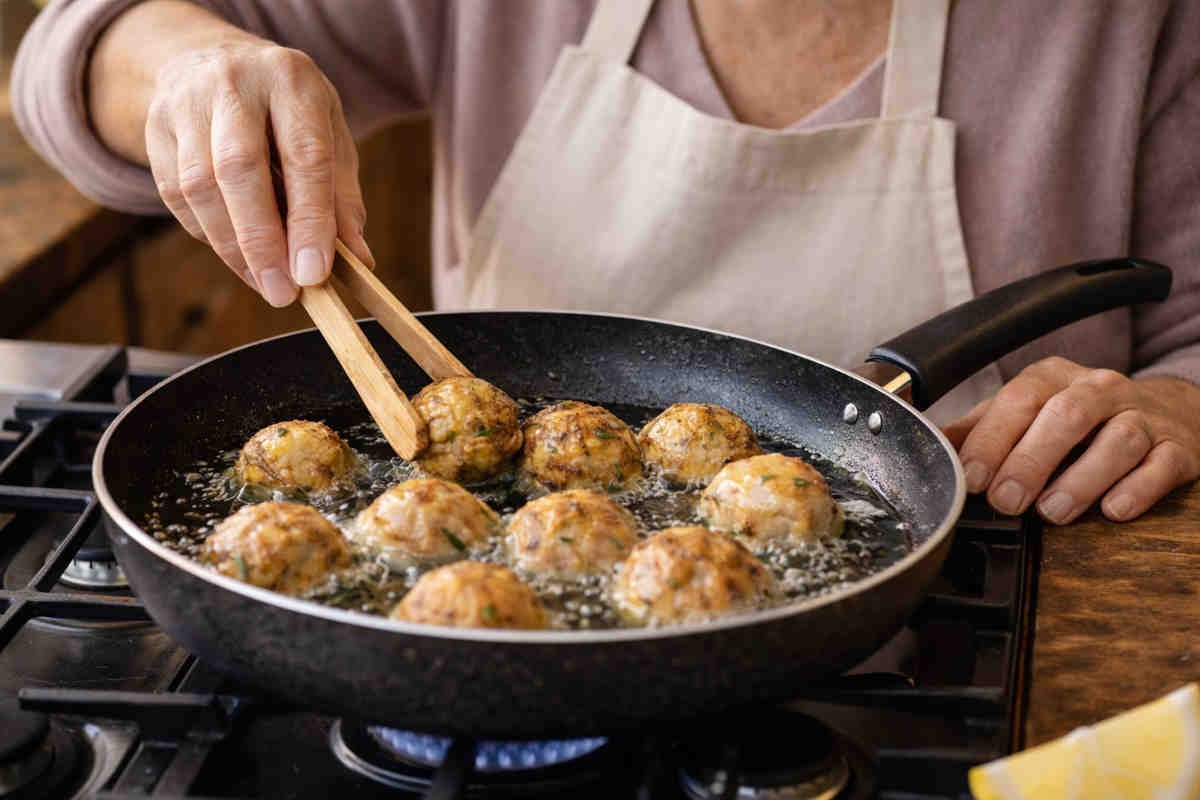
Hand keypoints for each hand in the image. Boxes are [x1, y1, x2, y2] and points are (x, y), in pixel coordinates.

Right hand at [145, 38, 373, 304]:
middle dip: (262, 240)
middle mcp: (234, 83)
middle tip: (282, 292)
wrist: (211, 59)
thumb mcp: (328, 135)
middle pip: (239, 168)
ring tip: (264, 283)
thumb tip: (359, 260)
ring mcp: (186, 102)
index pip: (304, 156)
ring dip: (232, 247)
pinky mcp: (156, 129)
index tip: (314, 274)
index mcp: (291, 79)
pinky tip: (237, 256)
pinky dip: (209, 235)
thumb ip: (342, 197)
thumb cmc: (287, 110)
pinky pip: (176, 195)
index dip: (309, 220)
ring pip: (200, 186)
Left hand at [942, 358, 1199, 523]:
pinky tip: (1113, 509)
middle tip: (1007, 501)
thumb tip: (927, 443)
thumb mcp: (1027, 414)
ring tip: (1053, 512)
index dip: (992, 439)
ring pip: (1118, 439)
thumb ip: (979, 429)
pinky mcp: (1178, 448)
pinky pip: (1162, 464)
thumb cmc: (1081, 420)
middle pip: (1067, 415)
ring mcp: (1143, 417)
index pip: (1019, 400)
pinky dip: (1138, 489)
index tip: (972, 478)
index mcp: (1053, 378)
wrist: (1167, 413)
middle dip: (1031, 460)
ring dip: (1082, 478)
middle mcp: (1100, 390)